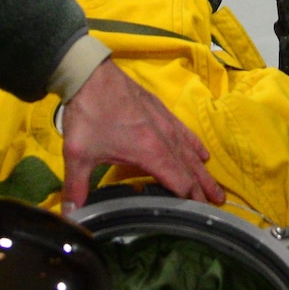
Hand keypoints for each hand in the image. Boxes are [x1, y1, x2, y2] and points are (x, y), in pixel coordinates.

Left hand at [59, 59, 222, 207]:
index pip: (178, 181)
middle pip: (189, 167)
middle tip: (218, 203)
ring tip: (215, 186)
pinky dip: (194, 144)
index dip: (189, 199)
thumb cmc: (87, 113)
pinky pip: (184, 131)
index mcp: (149, 152)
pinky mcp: (159, 109)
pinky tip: (202, 152)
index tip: (200, 214)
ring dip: (203, 170)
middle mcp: (163, 138)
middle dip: (203, 187)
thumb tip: (71, 216)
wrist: (89, 73)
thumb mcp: (77, 153)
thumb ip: (76, 187)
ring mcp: (164, 121)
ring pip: (189, 150)